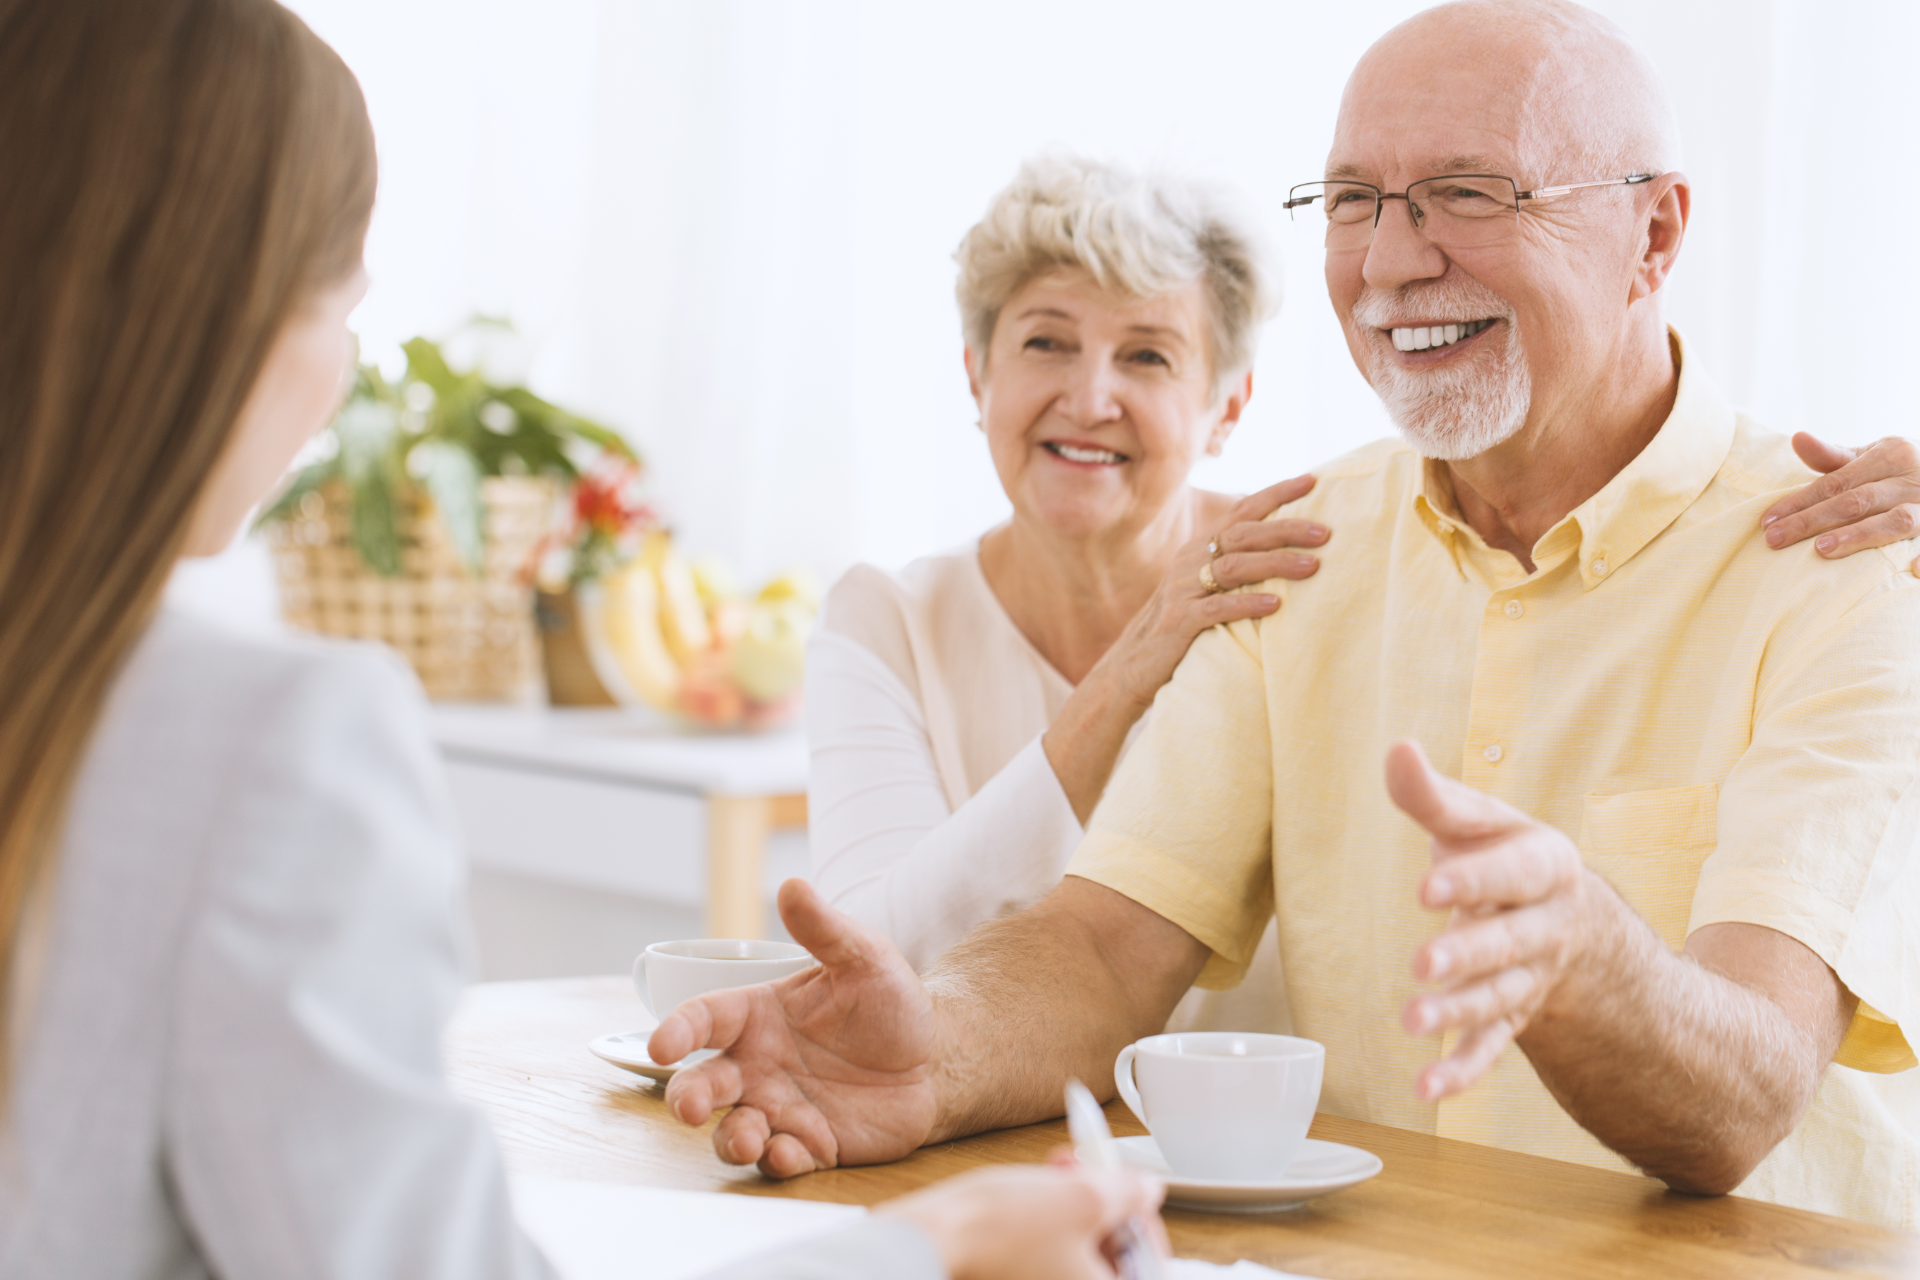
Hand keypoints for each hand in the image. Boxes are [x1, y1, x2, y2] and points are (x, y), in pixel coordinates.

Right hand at [651, 878, 938, 1176]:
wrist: (935, 1058)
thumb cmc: (890, 1003)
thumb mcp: (863, 957)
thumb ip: (824, 929)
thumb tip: (792, 883)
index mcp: (758, 1015)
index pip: (703, 1019)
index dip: (676, 1030)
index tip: (660, 1046)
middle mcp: (758, 1064)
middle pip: (702, 1084)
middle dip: (686, 1098)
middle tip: (688, 1108)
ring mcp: (780, 1108)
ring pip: (733, 1130)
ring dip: (730, 1139)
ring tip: (748, 1138)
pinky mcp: (810, 1145)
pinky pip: (781, 1160)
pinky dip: (779, 1161)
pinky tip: (791, 1152)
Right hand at [879, 1159, 1166, 1279]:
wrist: (931, 1239)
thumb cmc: (997, 1231)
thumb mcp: (1083, 1197)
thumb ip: (1129, 1193)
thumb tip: (1146, 1190)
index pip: (1148, 1267)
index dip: (1144, 1221)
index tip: (1133, 1191)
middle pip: (1112, 1259)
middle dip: (1106, 1206)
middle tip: (1094, 1171)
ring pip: (1078, 1251)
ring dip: (1077, 1205)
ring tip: (1060, 1169)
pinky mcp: (1014, 1278)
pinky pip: (1049, 1255)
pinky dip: (1051, 1221)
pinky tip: (1039, 1188)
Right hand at [1093, 473, 1324, 714]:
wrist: (1132, 667)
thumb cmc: (1180, 628)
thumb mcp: (1205, 589)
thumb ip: (1235, 569)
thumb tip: (1289, 554)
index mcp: (1199, 548)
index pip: (1241, 511)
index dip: (1275, 493)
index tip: (1311, 480)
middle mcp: (1190, 561)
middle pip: (1243, 534)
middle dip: (1286, 528)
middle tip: (1324, 532)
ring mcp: (1182, 590)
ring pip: (1234, 566)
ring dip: (1275, 563)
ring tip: (1312, 566)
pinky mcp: (1180, 621)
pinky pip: (1218, 607)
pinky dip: (1248, 603)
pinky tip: (1276, 604)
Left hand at [1384, 741, 1602, 1100]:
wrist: (1567, 919)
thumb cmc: (1503, 856)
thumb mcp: (1477, 822)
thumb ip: (1432, 795)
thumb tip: (1396, 748)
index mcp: (1545, 865)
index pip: (1511, 873)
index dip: (1473, 879)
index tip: (1426, 886)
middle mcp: (1548, 925)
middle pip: (1510, 942)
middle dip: (1469, 953)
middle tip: (1424, 962)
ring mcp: (1533, 976)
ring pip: (1501, 998)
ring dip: (1460, 1012)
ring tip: (1414, 1023)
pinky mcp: (1514, 1016)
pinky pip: (1493, 1048)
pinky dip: (1462, 1070)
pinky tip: (1427, 1088)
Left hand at [1762, 433, 1919, 570]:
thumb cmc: (1900, 470)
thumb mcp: (1873, 456)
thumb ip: (1834, 456)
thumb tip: (1797, 438)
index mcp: (1893, 454)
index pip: (1836, 481)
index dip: (1799, 501)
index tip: (1766, 521)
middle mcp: (1914, 477)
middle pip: (1857, 501)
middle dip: (1813, 521)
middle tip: (1774, 540)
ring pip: (1896, 522)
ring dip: (1860, 536)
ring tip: (1821, 550)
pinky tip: (1910, 571)